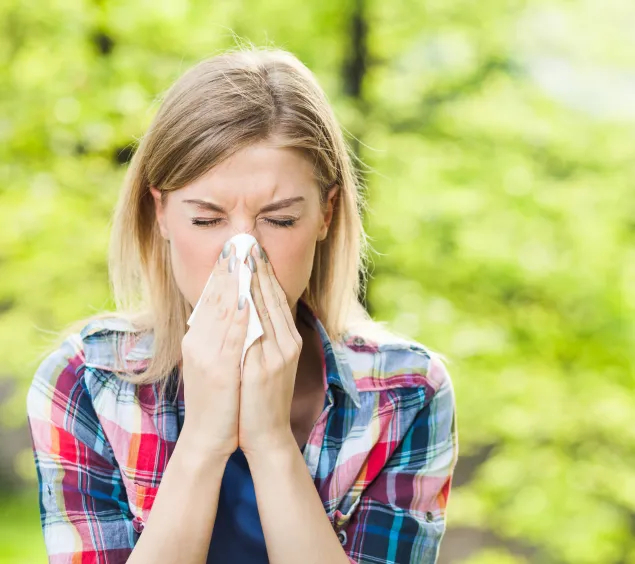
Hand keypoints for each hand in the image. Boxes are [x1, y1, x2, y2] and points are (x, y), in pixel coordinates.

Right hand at [179, 242, 248, 459]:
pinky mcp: (219, 370)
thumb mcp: (214, 363)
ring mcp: (207, 355)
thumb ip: (219, 337)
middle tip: (238, 241)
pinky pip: (231, 336)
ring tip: (241, 257)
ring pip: (221, 311)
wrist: (208, 437)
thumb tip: (231, 312)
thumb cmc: (217, 400)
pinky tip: (244, 296)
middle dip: (228, 268)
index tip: (233, 249)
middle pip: (214, 298)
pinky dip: (237, 314)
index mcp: (198, 339)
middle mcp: (198, 342)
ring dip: (233, 282)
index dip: (222, 272)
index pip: (211, 298)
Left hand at [238, 244, 302, 456]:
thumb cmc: (261, 397)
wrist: (266, 434)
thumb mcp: (268, 361)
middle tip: (247, 241)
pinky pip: (256, 331)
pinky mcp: (265, 368)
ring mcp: (278, 355)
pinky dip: (248, 309)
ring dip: (252, 280)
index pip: (275, 298)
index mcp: (288, 340)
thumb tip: (250, 307)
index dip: (263, 272)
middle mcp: (287, 343)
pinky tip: (239, 292)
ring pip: (265, 309)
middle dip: (258, 268)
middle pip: (272, 297)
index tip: (251, 249)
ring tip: (241, 256)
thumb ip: (263, 335)